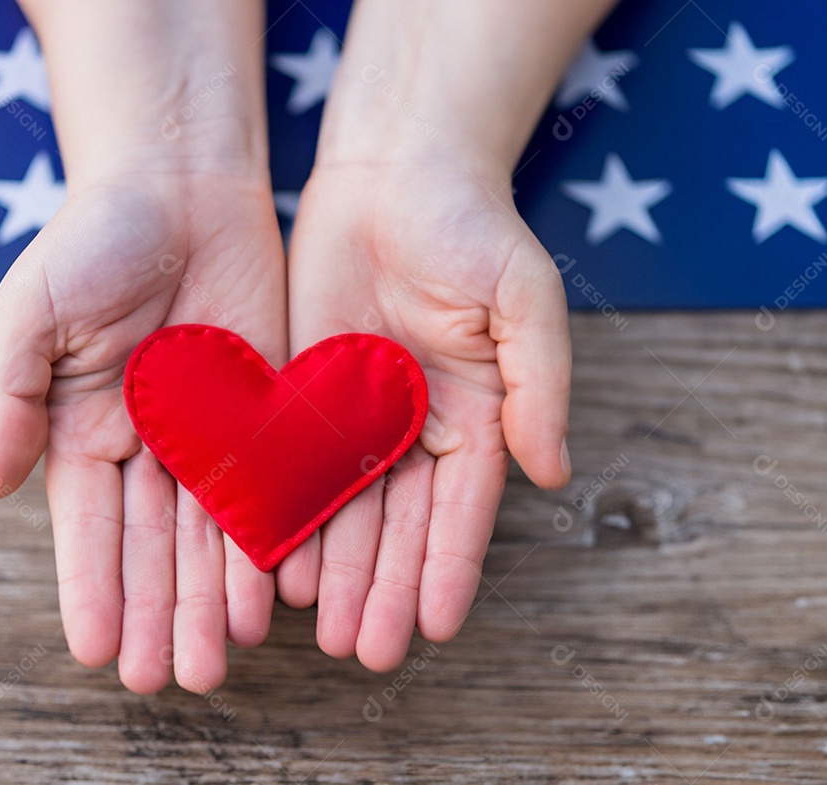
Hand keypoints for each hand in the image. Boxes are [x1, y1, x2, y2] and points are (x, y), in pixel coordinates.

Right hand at [0, 166, 285, 693]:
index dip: (94, 587)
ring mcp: (211, 430)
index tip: (100, 649)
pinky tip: (277, 592)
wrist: (181, 183)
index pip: (91, 528)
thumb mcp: (31, 310)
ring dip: (217, 596)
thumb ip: (9, 395)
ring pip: (216, 529)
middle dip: (162, 612)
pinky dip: (271, 537)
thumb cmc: (95, 238)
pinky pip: (271, 482)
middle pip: (158, 545)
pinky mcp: (266, 408)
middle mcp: (150, 444)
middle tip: (171, 679)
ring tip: (222, 657)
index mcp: (86, 428)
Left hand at [279, 159, 571, 670]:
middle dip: (382, 589)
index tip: (434, 629)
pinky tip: (271, 559)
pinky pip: (291, 463)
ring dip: (333, 568)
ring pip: (342, 508)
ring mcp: (356, 416)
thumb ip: (542, 387)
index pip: (460, 512)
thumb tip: (554, 473)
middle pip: (397, 526)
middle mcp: (414, 430)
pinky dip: (284, 512)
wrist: (395, 171)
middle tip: (365, 651)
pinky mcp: (303, 394)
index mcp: (475, 417)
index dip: (448, 570)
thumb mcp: (524, 301)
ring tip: (318, 627)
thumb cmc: (472, 227)